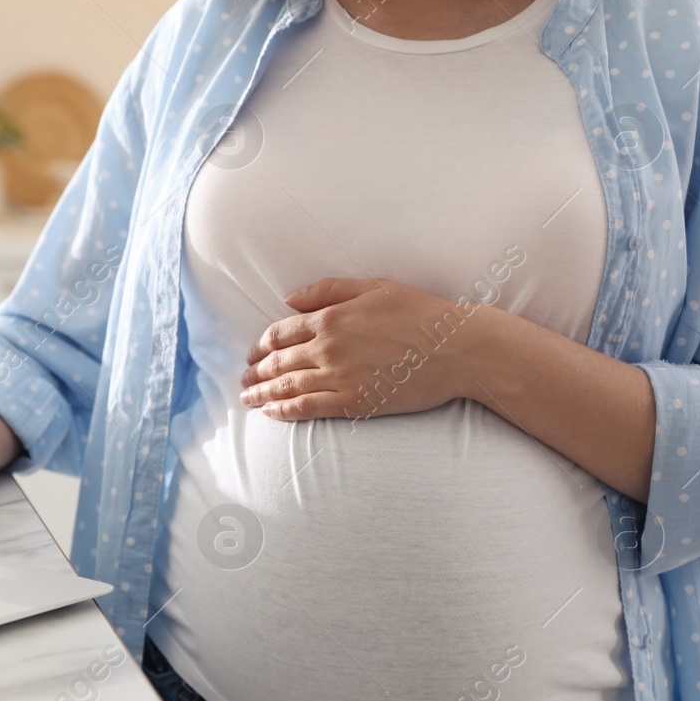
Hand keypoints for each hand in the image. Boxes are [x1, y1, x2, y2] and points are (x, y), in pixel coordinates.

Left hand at [239, 277, 489, 421]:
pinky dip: (284, 411)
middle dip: (256, 372)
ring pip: (287, 387)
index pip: (281, 332)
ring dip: (262, 393)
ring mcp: (339, 377)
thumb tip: (289, 298)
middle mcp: (328, 348)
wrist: (456, 349)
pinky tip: (271, 413)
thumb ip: (328, 290)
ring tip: (248, 398)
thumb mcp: (374, 287)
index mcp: (331, 318)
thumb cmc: (420, 313)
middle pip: (278, 362)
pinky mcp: (354, 403)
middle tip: (243, 380)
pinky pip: (308, 408)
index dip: (262, 344)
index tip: (253, 353)